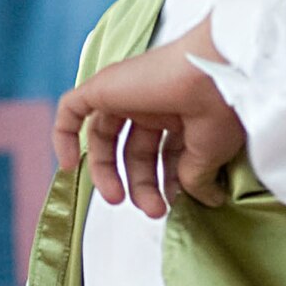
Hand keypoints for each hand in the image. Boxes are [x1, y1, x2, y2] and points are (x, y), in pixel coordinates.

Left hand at [51, 17, 243, 217]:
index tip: (172, 203)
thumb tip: (204, 197)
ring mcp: (128, 92)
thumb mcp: (210, 154)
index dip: (165, 181)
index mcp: (181, 113)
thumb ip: (196, 178)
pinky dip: (64, 135)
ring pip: (106, 136)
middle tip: (152, 210)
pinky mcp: (104, 86)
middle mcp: (154, 101)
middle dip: (143, 184)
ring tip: (119, 200)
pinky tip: (68, 166)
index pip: (163, 153)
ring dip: (109, 172)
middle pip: (136, 150)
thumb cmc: (220, 109)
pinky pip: (72, 109)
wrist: (214, 75)